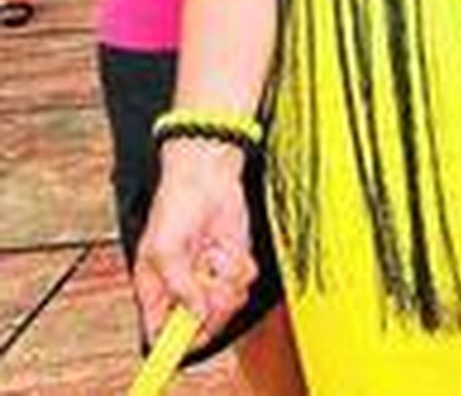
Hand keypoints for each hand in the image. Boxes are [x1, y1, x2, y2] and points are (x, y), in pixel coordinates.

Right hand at [132, 141, 254, 348]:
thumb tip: (197, 316)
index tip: (189, 335)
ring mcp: (210, 278)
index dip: (174, 343)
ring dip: (225, 280)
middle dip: (210, 304)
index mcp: (155, 291)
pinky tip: (226, 248)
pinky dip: (240, 265)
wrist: (207, 177)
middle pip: (202, 325)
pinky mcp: (234, 264)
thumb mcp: (164, 250)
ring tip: (212, 256)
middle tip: (207, 280)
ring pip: (228, 304)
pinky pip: (245, 281)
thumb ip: (179, 287)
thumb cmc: (174, 206)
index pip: (161, 334)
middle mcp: (184, 290)